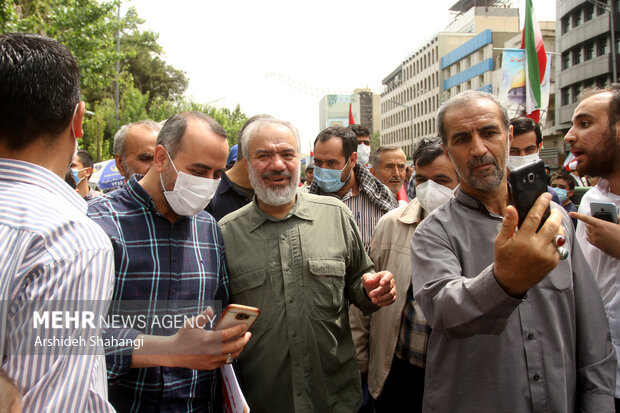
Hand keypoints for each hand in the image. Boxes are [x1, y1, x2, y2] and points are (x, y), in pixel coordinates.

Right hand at [132, 307, 250, 369]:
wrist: (173, 353)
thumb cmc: (182, 336)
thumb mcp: (190, 323)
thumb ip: (203, 316)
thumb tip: (211, 308)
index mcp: (206, 340)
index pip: (227, 335)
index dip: (238, 330)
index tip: (245, 326)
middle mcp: (210, 352)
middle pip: (234, 347)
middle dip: (244, 340)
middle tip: (248, 334)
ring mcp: (210, 361)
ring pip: (231, 356)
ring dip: (239, 348)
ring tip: (242, 341)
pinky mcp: (209, 366)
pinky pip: (225, 362)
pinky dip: (231, 355)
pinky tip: (232, 348)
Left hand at [362, 271, 395, 305]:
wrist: (371, 287)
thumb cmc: (370, 280)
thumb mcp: (366, 278)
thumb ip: (367, 278)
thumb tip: (369, 281)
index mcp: (386, 274)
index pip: (388, 276)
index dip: (385, 280)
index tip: (380, 284)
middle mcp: (391, 281)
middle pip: (388, 287)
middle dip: (379, 292)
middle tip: (371, 294)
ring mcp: (393, 289)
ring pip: (391, 294)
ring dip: (382, 298)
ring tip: (373, 300)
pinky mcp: (393, 297)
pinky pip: (391, 300)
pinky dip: (384, 303)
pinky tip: (378, 303)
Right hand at [494, 193, 562, 296]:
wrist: (511, 281)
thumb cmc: (505, 259)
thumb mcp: (501, 241)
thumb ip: (508, 223)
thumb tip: (512, 207)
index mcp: (523, 240)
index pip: (535, 217)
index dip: (541, 204)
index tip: (546, 195)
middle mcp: (537, 247)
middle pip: (553, 224)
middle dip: (556, 214)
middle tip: (553, 209)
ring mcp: (547, 255)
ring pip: (559, 234)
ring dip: (558, 226)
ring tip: (552, 223)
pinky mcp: (554, 261)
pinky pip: (559, 246)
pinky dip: (556, 239)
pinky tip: (548, 238)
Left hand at [570, 211, 619, 258]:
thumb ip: (617, 218)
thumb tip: (615, 215)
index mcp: (601, 225)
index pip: (586, 218)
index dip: (578, 215)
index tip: (571, 213)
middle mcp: (596, 231)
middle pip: (586, 224)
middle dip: (589, 222)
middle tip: (596, 222)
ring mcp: (595, 239)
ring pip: (587, 231)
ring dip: (590, 229)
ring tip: (598, 229)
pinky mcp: (595, 244)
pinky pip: (588, 238)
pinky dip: (590, 235)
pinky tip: (596, 235)